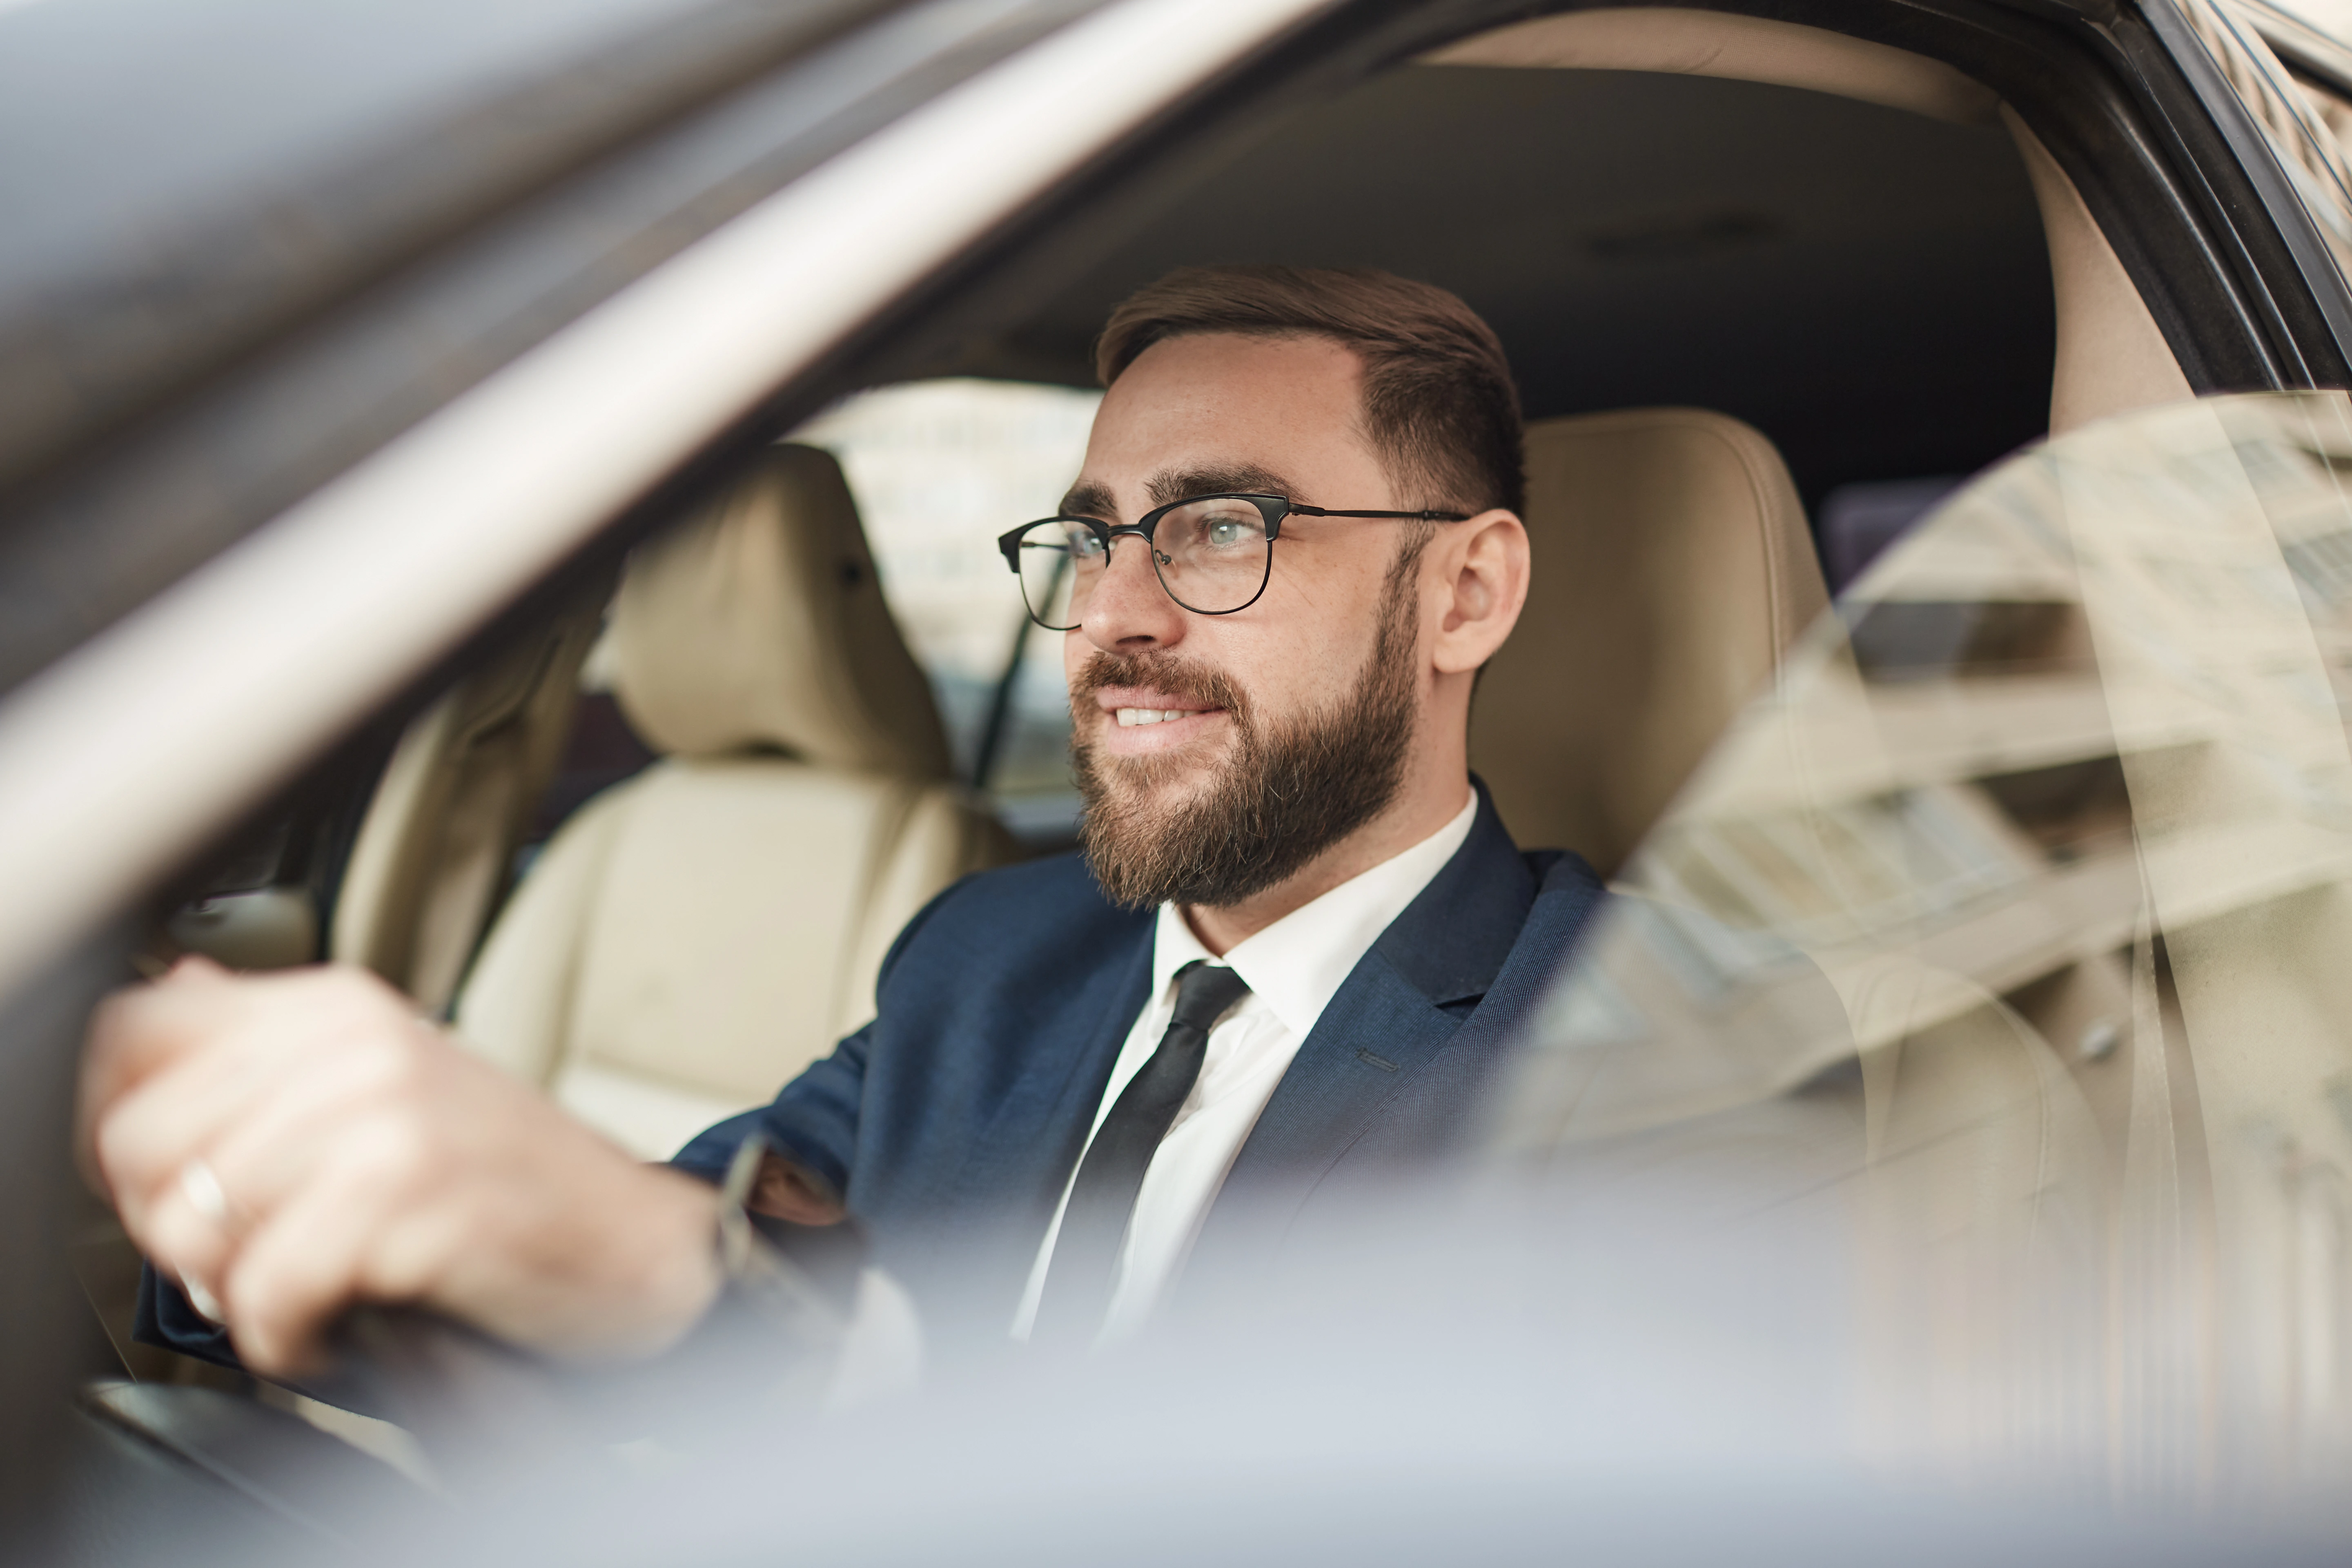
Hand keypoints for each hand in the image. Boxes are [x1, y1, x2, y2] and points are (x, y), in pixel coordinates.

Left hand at [79, 957, 722, 1377]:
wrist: (639, 1243)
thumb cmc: (513, 1181)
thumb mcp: (393, 1086)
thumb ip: (279, 1052)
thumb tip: (179, 988)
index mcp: (337, 1008)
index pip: (137, 1032)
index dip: (119, 1123)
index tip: (166, 1182)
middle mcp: (352, 1043)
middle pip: (144, 1143)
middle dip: (178, 1226)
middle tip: (256, 1253)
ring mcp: (383, 1115)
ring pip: (195, 1226)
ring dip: (239, 1292)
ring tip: (309, 1293)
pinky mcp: (406, 1196)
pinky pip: (268, 1291)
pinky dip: (290, 1337)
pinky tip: (340, 1326)